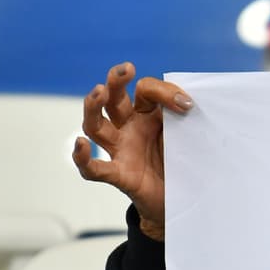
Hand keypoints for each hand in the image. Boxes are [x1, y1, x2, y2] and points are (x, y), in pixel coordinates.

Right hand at [72, 62, 192, 240]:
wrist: (184, 199)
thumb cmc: (183, 162)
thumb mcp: (189, 135)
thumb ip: (185, 118)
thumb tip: (188, 105)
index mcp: (147, 114)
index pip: (145, 90)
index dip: (163, 92)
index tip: (187, 105)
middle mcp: (129, 128)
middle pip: (113, 100)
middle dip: (115, 81)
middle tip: (125, 70)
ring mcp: (121, 150)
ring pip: (96, 125)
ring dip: (93, 107)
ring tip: (99, 92)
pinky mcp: (120, 175)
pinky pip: (94, 168)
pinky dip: (83, 158)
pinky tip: (80, 145)